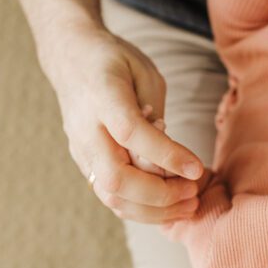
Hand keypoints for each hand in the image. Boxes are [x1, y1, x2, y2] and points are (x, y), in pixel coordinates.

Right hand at [40, 23, 204, 223]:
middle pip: (115, 177)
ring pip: (111, 196)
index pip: (130, 133)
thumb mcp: (144, 73)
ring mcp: (81, 150)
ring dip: (154, 209)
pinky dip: (142, 209)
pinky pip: (110, 196)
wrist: (70, 58)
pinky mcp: (84, 163)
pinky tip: (170, 207)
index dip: (165, 155)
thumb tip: (170, 153)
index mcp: (102, 96)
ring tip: (189, 205)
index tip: (196, 168)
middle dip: (160, 194)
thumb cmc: (115, 62)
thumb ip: (154, 111)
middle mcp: (86, 129)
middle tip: (194, 192)